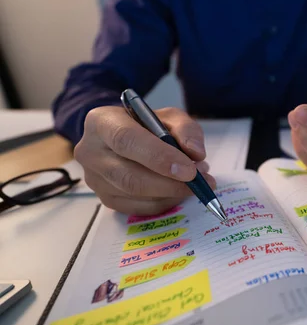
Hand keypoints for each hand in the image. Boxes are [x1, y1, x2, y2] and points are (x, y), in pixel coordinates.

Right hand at [74, 106, 215, 214]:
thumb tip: (196, 154)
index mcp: (101, 122)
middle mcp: (90, 151)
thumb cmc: (146, 125)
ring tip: (195, 183)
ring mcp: (94, 179)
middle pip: (128, 176)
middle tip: (199, 182)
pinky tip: (178, 192)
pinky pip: (137, 208)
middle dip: (169, 183)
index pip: (126, 140)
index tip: (189, 170)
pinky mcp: (104, 198)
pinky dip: (164, 203)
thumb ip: (186, 130)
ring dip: (170, 193)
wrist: (122, 137)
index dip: (159, 157)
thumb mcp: (169, 116)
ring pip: (134, 195)